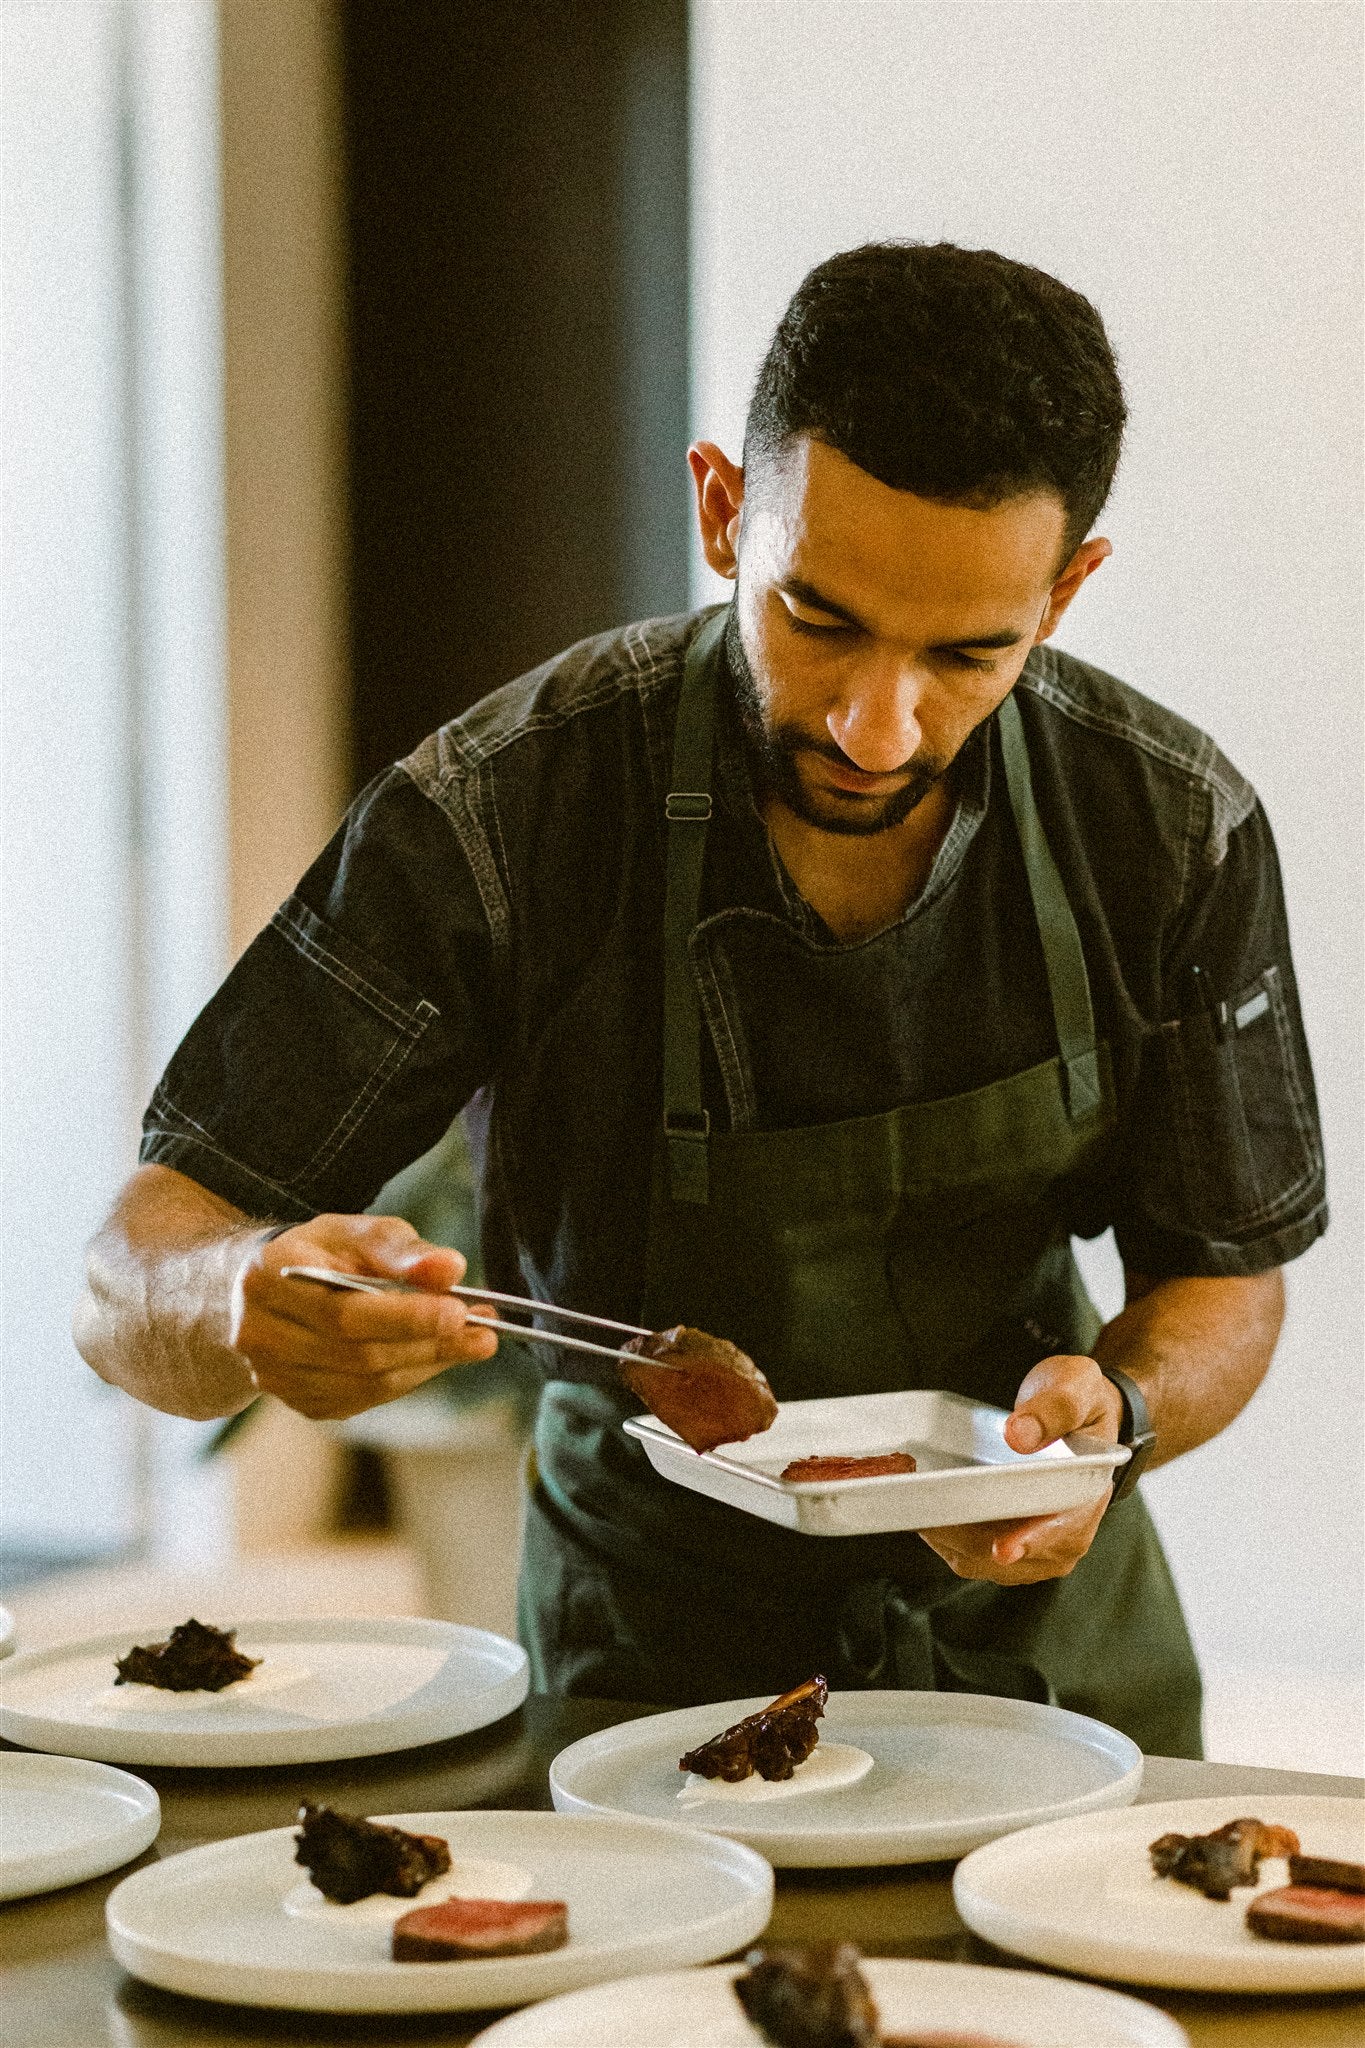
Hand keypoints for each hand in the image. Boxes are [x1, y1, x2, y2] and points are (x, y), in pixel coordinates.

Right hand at [228, 1213, 498, 1420]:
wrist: (259, 1290)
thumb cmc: (320, 1252)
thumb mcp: (355, 1232)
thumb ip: (402, 1250)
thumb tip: (451, 1269)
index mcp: (268, 1277)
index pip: (344, 1311)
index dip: (405, 1317)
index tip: (460, 1311)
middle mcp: (259, 1333)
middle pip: (358, 1353)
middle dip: (430, 1344)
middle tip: (485, 1331)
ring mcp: (274, 1376)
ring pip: (365, 1383)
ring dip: (427, 1364)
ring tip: (473, 1341)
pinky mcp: (298, 1401)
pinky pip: (363, 1399)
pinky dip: (407, 1379)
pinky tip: (435, 1356)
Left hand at [918, 1354, 1124, 1586]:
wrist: (1070, 1416)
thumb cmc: (1075, 1402)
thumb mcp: (1076, 1387)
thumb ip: (1055, 1408)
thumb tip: (1020, 1435)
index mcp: (1086, 1499)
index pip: (1059, 1531)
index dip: (1029, 1541)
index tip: (1003, 1550)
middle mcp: (1063, 1535)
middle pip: (1005, 1552)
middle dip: (959, 1529)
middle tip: (917, 1492)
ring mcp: (1032, 1547)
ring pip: (975, 1557)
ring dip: (941, 1531)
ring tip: (911, 1487)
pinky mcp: (1004, 1545)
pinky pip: (964, 1551)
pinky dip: (940, 1532)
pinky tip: (922, 1501)